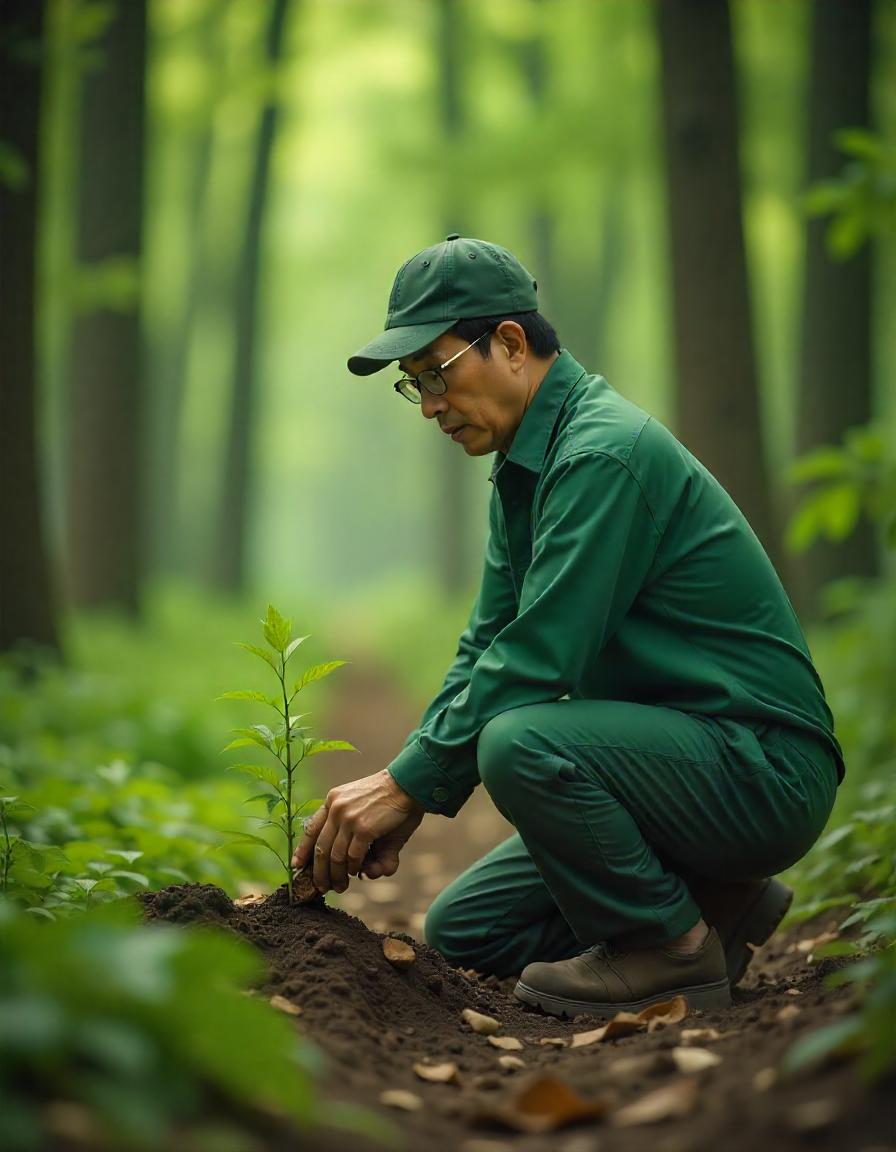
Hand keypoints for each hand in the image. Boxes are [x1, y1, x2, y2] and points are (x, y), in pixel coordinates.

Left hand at [292, 769, 424, 893]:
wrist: (408, 785)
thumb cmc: (389, 801)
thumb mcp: (363, 812)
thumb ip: (353, 837)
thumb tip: (356, 867)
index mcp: (333, 800)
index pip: (311, 828)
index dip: (302, 850)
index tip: (297, 866)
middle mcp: (336, 808)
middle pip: (320, 848)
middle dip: (319, 872)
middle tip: (322, 888)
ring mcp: (349, 818)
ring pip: (335, 856)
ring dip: (337, 876)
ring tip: (340, 887)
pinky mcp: (364, 828)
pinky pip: (352, 856)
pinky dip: (354, 868)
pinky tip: (358, 871)